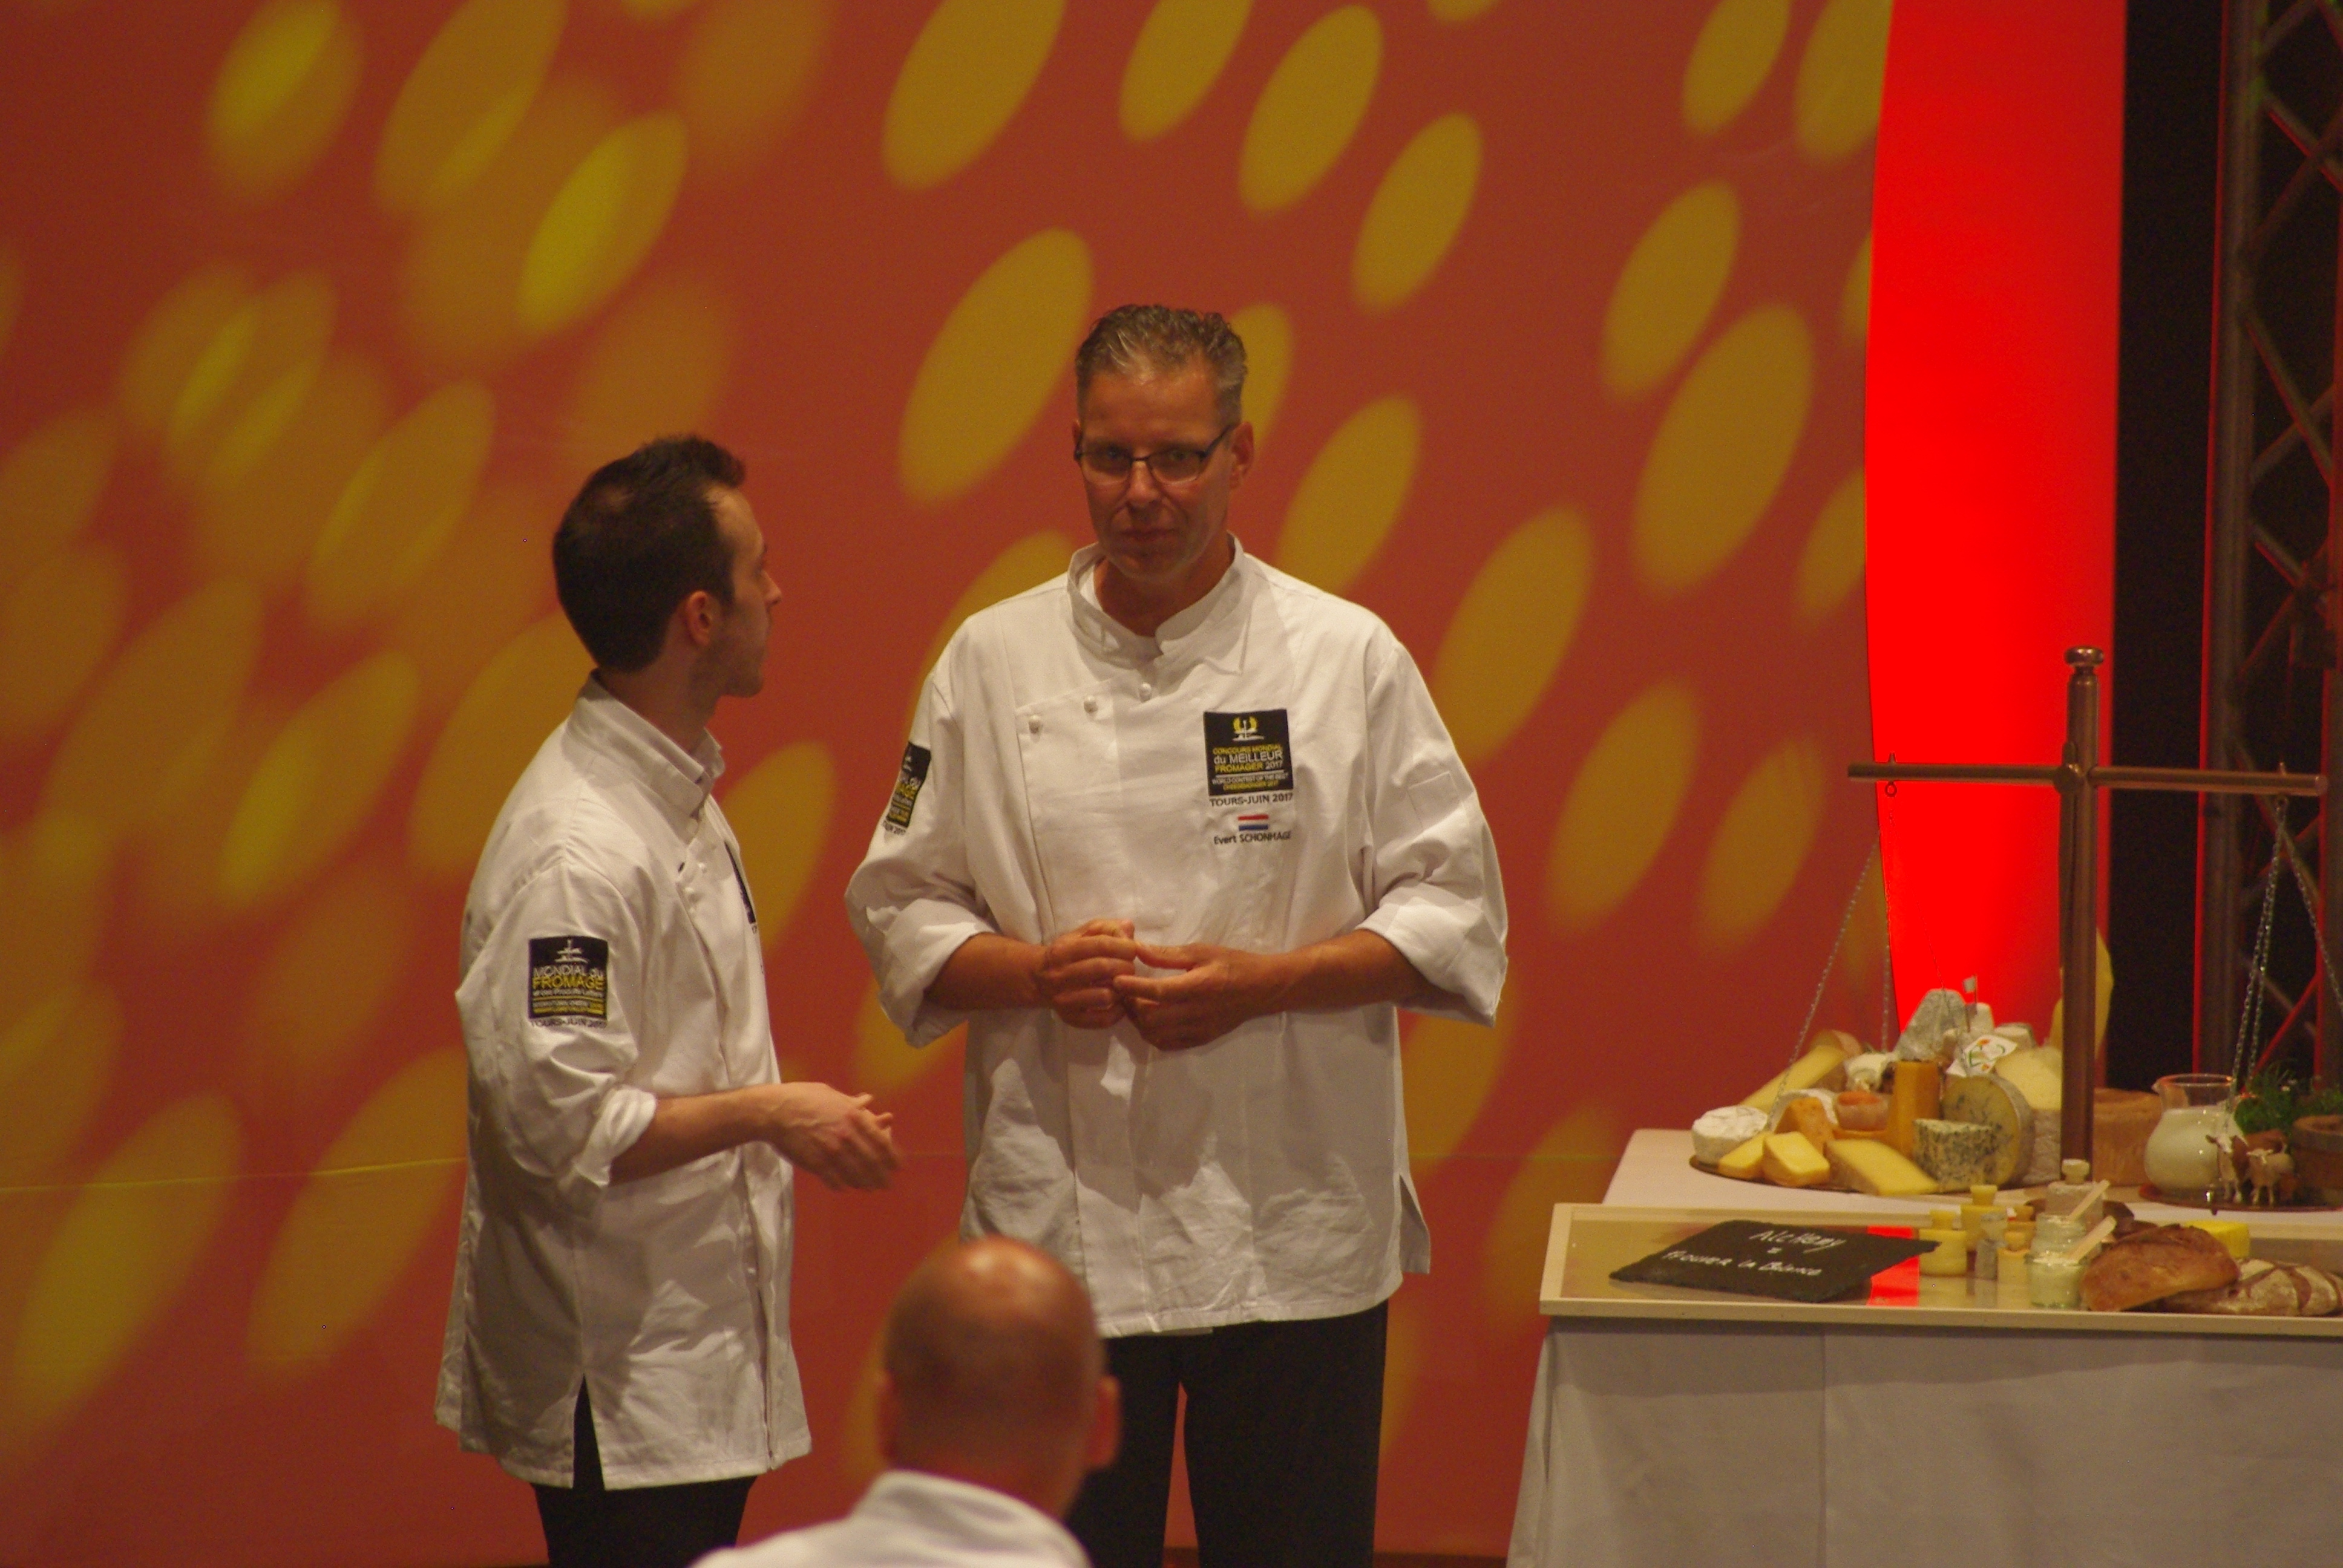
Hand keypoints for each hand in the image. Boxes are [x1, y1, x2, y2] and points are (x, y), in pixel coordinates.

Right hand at [764, 1082, 899, 1190]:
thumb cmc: (803, 1098)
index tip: (898, 1165)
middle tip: (887, 1184)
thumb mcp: (831, 1095)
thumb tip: (869, 1100)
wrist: (776, 1111)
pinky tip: (845, 1188)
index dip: (892, 1156)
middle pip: (871, 1162)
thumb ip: (852, 1102)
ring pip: (854, 1173)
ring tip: (871, 1188)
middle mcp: (846, 1136)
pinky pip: (833, 1179)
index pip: (881, 1142)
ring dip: (864, 1183)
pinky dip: (841, 1185)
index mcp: (853, 1117)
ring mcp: (831, 1151)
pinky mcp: (816, 1163)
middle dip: (881, 1175)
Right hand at [1034, 918, 1138, 1029]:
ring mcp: (1064, 1000)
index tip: (1132, 949)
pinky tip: (1120, 1002)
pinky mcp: (1071, 1019)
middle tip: (1130, 967)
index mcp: (1064, 950)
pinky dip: (1118, 1012)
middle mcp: (1060, 975)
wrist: (1037, 979)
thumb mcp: (1080, 934)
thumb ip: (1105, 928)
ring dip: (1121, 989)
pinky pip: (1102, 1020)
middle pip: (1103, 968)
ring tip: (1123, 984)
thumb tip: (1128, 928)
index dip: (1123, 946)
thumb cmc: (1066, 953)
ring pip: (1104, 996)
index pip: (1100, 945)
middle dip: (1125, 966)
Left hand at [1111, 942, 1282, 1050]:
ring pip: (1155, 1034)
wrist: (1262, 988)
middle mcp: (1196, 1013)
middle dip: (1131, 1004)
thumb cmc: (1233, 963)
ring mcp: (1198, 1030)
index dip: (1132, 987)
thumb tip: (1138, 950)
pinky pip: (1166, 1044)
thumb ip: (1169, 954)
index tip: (1116, 979)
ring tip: (1135, 1004)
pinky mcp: (1200, 1040)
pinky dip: (1151, 1034)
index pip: (1157, 991)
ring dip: (1139, 1020)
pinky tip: (1149, 1019)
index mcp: (1198, 987)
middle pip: (1151, 1017)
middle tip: (1124, 990)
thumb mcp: (1202, 951)